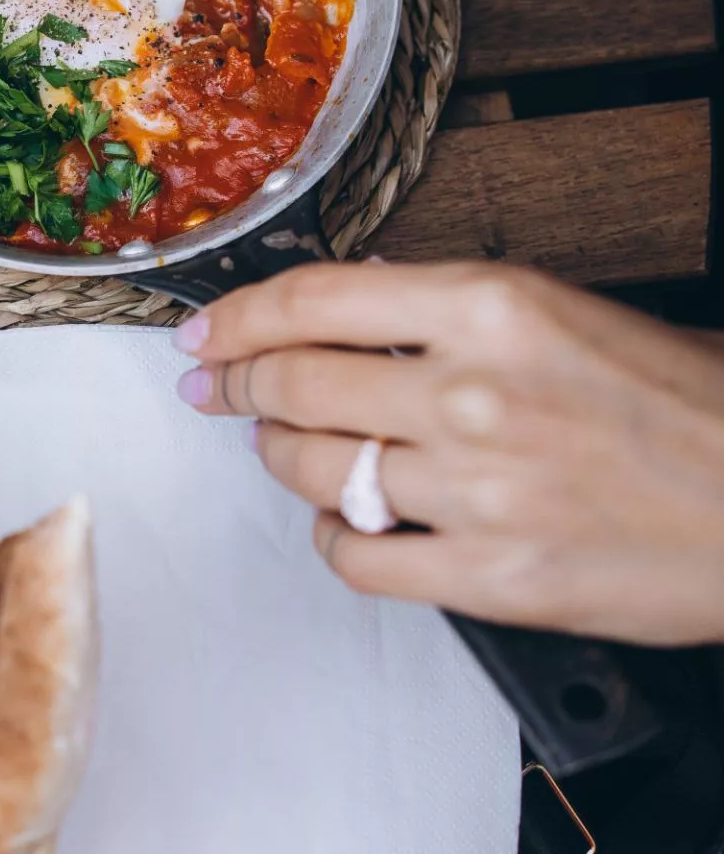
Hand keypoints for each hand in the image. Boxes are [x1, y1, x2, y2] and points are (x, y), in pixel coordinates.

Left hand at [172, 261, 723, 645]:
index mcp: (494, 308)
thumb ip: (451, 314)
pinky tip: (343, 522)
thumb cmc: (692, 404)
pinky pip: (357, 559)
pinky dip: (332, 539)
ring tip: (278, 446)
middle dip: (235, 386)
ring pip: (309, 470)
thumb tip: (352, 315)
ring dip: (279, 456)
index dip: (237, 317)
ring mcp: (477, 492)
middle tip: (214, 390)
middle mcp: (472, 394)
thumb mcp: (568, 314)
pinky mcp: (491, 578)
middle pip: (292, 383)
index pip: (312, 300)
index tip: (203, 333)